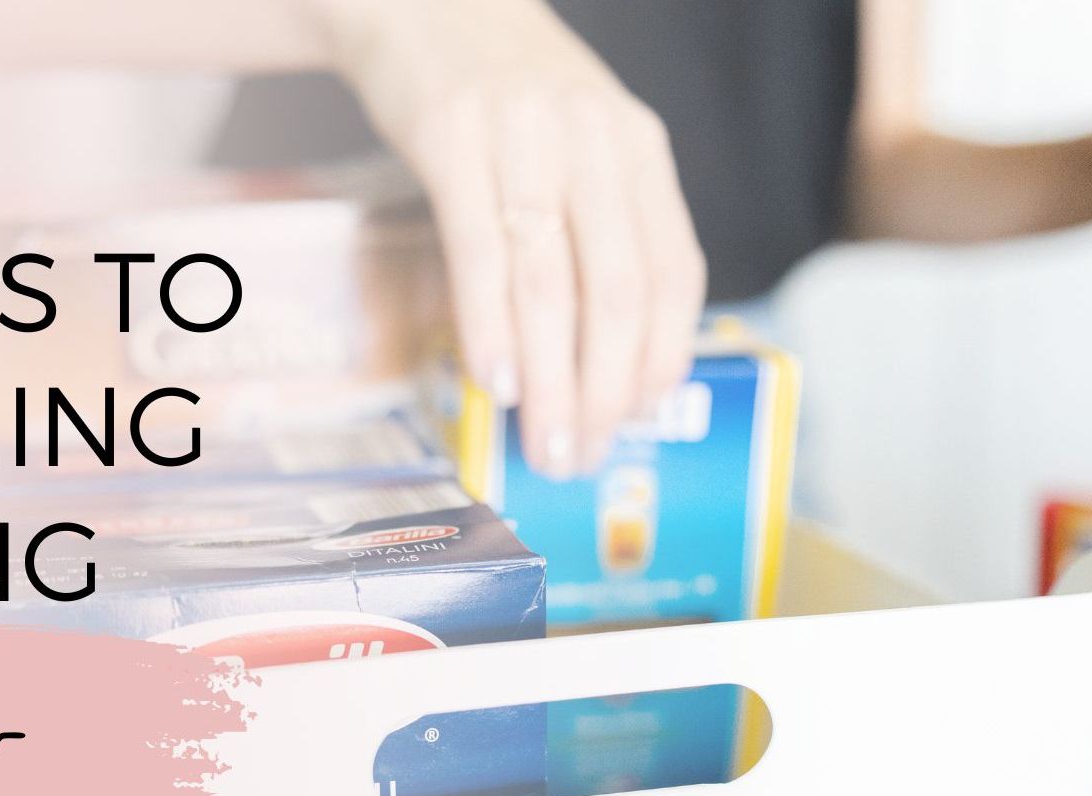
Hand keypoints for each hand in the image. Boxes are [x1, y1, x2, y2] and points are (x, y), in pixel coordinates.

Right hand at [318, 0, 705, 477]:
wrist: (419, 0)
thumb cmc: (497, 91)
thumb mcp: (572, 143)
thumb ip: (593, 227)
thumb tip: (592, 353)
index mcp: (636, 149)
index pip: (672, 272)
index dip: (658, 359)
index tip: (636, 422)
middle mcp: (594, 139)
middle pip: (617, 289)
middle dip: (605, 388)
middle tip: (581, 453)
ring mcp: (524, 135)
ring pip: (552, 280)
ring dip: (552, 376)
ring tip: (544, 438)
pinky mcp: (453, 136)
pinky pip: (481, 246)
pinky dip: (491, 323)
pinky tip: (495, 378)